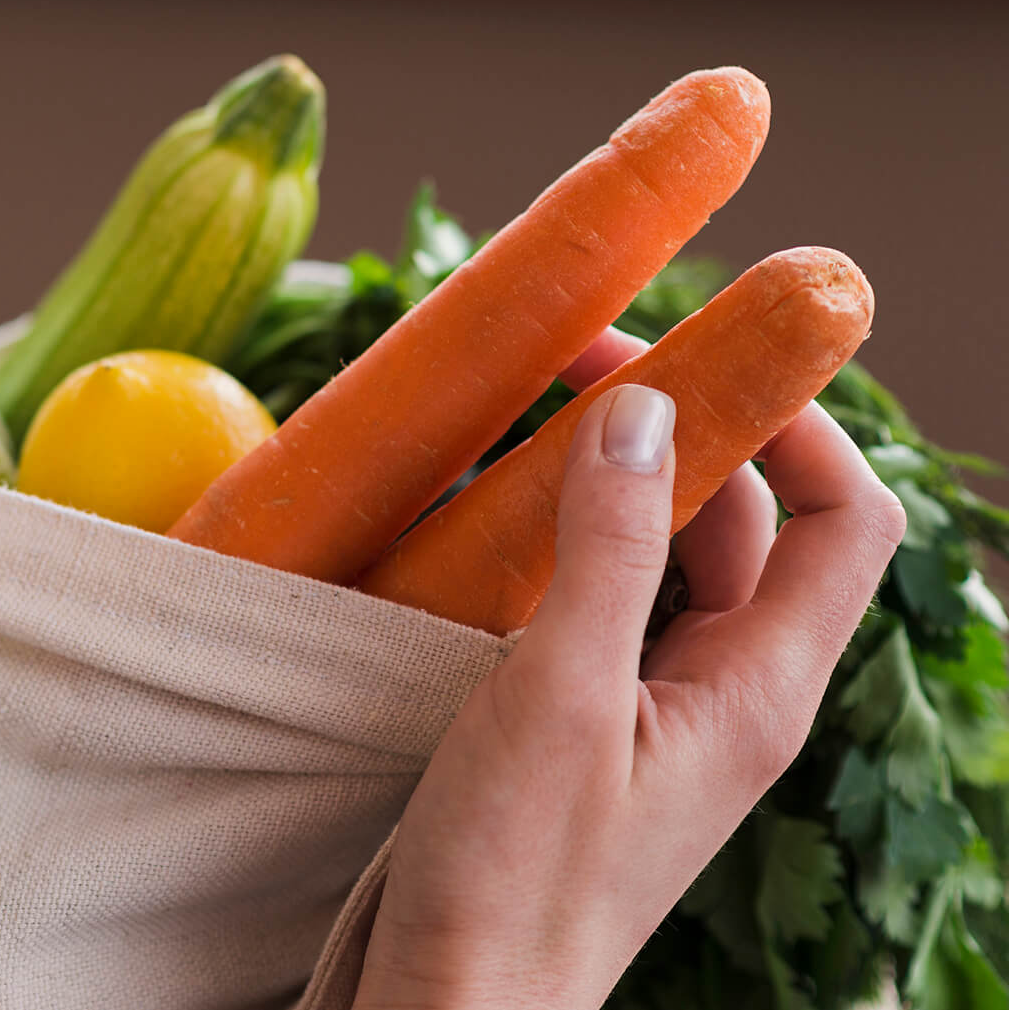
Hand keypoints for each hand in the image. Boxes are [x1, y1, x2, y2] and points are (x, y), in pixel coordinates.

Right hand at [353, 331, 907, 1008]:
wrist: (457, 1003)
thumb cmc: (515, 875)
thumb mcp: (562, 694)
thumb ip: (612, 549)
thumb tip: (647, 410)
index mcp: (758, 690)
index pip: (842, 515)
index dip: (793, 419)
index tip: (695, 355)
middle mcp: (729, 696)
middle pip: (750, 523)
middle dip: (681, 430)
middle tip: (576, 369)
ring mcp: (662, 715)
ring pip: (674, 562)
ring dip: (620, 486)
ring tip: (531, 432)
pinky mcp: (598, 731)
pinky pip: (611, 608)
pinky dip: (568, 547)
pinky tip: (493, 529)